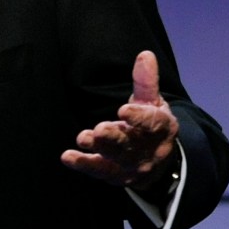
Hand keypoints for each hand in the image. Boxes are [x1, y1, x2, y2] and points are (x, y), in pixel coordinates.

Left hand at [60, 50, 178, 189]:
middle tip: (99, 130)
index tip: (123, 110)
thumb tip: (145, 54)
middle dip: (114, 138)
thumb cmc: (150, 123)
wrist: (158, 160)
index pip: (152, 124)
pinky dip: (83, 164)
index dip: (139, 118)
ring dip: (98, 149)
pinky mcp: (115, 174)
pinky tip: (67, 156)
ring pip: (116, 159)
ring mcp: (132, 165)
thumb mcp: (152, 102)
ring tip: (82, 138)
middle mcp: (148, 150)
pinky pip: (99, 170)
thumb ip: (145, 81)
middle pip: (131, 145)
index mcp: (161, 129)